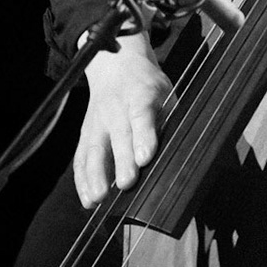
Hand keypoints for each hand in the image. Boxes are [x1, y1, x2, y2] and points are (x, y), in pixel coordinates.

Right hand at [74, 31, 170, 207]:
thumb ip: (170, 119)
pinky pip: (81, 157)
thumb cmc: (148, 87)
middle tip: (127, 183)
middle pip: (118, 136)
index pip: (141, 116)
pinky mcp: (86, 133)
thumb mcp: (166, 94)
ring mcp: (98, 122)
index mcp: (141, 96)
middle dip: (121, 161)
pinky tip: (88, 200)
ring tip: (98, 199)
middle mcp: (116, 109)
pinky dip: (82, 180)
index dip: (143, 136)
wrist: (117, 66)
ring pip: (94, 148)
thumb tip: (185, 150)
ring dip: (95, 175)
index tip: (145, 157)